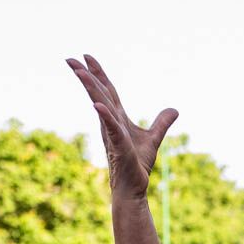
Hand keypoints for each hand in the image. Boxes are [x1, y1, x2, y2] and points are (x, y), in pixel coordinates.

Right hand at [66, 55, 177, 200]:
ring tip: (79, 72)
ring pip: (100, 106)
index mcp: (117, 118)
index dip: (98, 73)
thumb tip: (174, 110)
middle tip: (70, 59)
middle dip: (85, 76)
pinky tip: (98, 105)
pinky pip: (111, 128)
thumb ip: (161, 123)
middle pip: (98, 93)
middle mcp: (111, 122)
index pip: (107, 91)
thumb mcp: (153, 138)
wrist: (134, 187)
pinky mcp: (118, 146)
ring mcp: (113, 133)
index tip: (87, 57)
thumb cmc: (138, 164)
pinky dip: (105, 116)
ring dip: (90, 89)